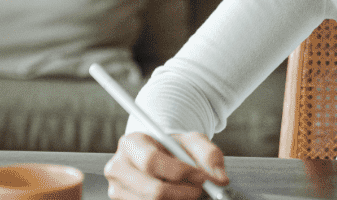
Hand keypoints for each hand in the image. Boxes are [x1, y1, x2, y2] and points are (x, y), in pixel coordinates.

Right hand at [104, 131, 228, 199]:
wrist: (160, 157)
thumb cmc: (174, 149)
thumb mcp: (193, 142)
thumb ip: (209, 155)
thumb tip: (220, 180)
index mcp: (131, 143)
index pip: (151, 161)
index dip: (180, 172)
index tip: (202, 177)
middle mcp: (118, 167)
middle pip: (152, 190)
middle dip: (183, 192)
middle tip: (200, 189)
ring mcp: (117, 190)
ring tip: (188, 191)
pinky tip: (177, 196)